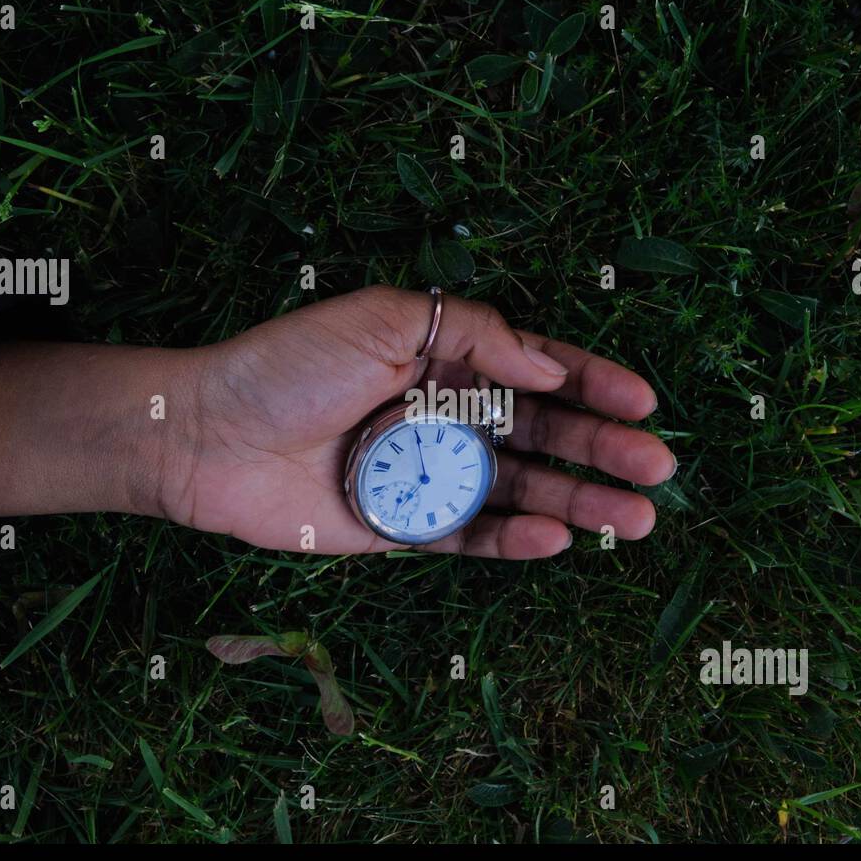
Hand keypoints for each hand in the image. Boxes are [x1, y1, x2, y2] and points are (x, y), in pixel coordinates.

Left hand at [154, 285, 675, 557]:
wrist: (202, 437)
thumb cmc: (285, 365)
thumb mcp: (379, 318)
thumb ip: (471, 333)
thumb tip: (549, 365)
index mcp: (442, 358)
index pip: (536, 368)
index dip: (594, 382)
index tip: (645, 401)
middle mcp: (443, 415)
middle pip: (542, 434)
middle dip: (603, 449)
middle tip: (658, 469)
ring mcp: (426, 475)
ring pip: (518, 491)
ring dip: (578, 504)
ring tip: (635, 521)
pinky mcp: (400, 527)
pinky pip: (468, 537)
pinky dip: (512, 542)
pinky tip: (555, 542)